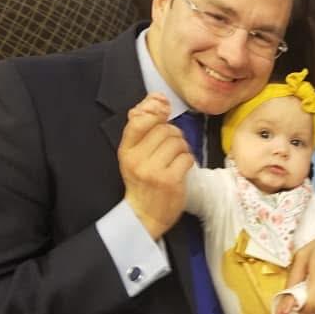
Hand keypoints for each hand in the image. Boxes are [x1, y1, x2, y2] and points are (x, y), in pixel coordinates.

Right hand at [118, 94, 193, 238]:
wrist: (144, 215)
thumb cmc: (142, 181)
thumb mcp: (134, 154)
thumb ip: (143, 127)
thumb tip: (157, 97)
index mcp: (126, 150)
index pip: (139, 120)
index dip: (155, 111)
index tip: (163, 111)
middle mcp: (136, 159)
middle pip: (164, 129)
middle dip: (174, 134)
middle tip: (172, 147)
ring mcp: (153, 171)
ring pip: (177, 142)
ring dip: (182, 148)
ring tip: (177, 158)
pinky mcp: (169, 181)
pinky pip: (186, 157)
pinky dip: (188, 160)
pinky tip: (182, 168)